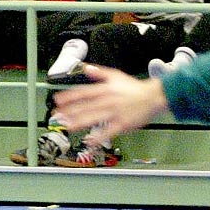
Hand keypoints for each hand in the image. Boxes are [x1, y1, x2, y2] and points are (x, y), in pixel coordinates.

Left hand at [51, 64, 170, 144]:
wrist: (153, 97)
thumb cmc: (134, 88)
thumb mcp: (115, 75)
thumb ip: (99, 72)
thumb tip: (85, 68)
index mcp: (104, 89)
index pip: (82, 92)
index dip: (69, 96)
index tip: (58, 100)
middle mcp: (107, 101)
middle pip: (85, 106)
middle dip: (69, 111)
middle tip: (57, 116)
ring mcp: (114, 113)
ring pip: (94, 118)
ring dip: (79, 123)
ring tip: (67, 126)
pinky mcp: (123, 124)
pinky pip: (108, 132)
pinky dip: (99, 137)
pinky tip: (90, 141)